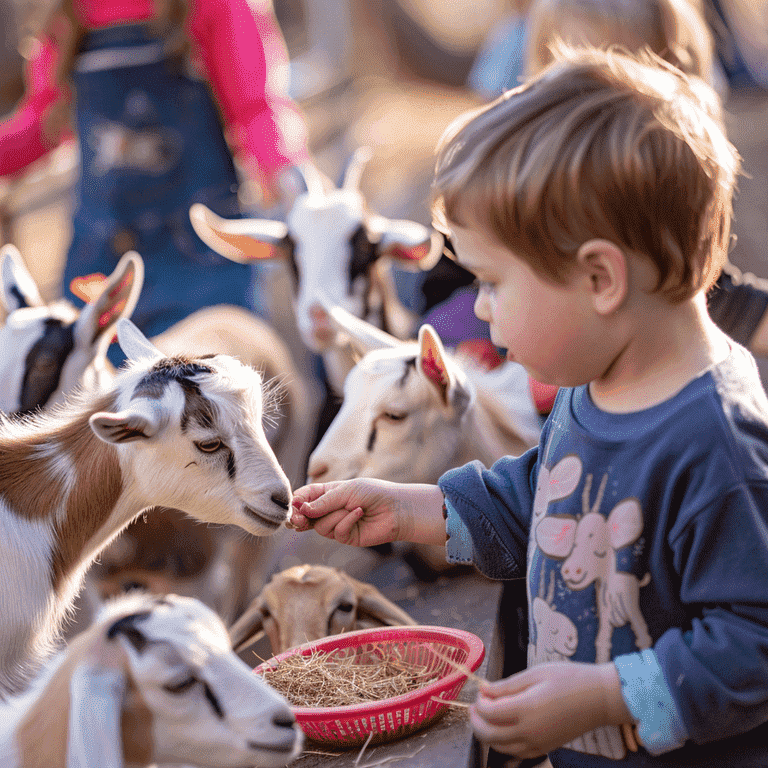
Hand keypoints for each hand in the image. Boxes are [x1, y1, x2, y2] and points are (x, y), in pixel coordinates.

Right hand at [289, 479, 445, 547]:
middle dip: (302, 517)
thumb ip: (324, 502)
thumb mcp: (346, 491)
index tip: (292, 507)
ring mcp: (337, 524)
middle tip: (299, 519)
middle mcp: (329, 510)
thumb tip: (302, 511)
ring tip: (352, 508)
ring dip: (336, 517)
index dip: (296, 503)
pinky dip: (347, 522)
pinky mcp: (347, 537)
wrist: (396, 508)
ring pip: (321, 527)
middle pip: (306, 517)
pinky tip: (359, 513)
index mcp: (326, 493)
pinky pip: (337, 533)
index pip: (304, 498)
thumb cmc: (372, 493)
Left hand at [470, 662, 631, 758]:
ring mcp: (537, 744)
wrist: (599, 698)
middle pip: (488, 735)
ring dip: (487, 733)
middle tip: (477, 705)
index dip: (478, 702)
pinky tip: (505, 727)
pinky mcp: (545, 749)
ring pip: (500, 747)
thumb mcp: (535, 674)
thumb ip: (507, 686)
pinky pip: (515, 753)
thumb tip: (484, 690)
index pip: (488, 713)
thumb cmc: (569, 679)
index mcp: (526, 709)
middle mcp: (529, 731)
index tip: (481, 691)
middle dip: (476, 720)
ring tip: (488, 714)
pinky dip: (503, 743)